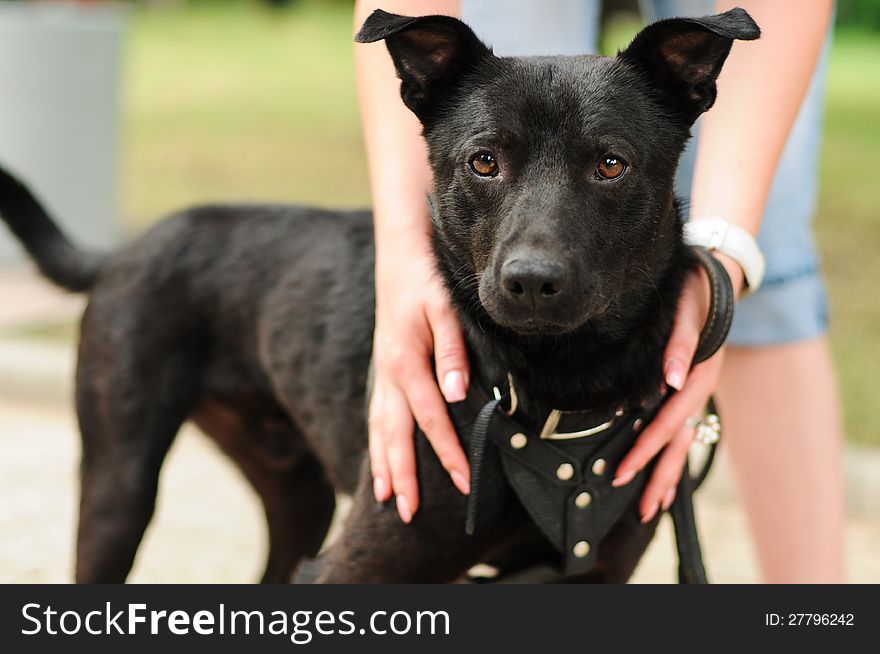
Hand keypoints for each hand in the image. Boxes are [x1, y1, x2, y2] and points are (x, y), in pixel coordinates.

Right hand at [368, 233, 470, 522]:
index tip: (464, 482)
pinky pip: (375, 414)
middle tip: (409, 514)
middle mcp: (388, 373)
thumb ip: (452, 352)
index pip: (430, 419)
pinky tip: (379, 460)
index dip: (448, 453)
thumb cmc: (428, 281)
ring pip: (378, 429)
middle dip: (403, 476)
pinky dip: (375, 443)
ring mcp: (382, 373)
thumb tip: (456, 394)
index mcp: (406, 361)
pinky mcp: (382, 369)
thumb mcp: (446, 309)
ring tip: (384, 500)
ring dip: (382, 466)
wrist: (401, 255)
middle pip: (394, 435)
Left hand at [612, 254, 743, 521]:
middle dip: (659, 476)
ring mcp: (697, 394)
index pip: (667, 422)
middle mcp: (699, 391)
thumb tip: (673, 380)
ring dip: (668, 476)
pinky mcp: (692, 391)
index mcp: (699, 377)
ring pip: (684, 443)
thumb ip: (681, 345)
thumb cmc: (696, 293)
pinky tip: (666, 478)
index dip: (645, 448)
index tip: (622, 472)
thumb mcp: (688, 311)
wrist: (718, 278)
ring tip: (652, 508)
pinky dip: (675, 456)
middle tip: (640, 509)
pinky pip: (684, 431)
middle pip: (679, 444)